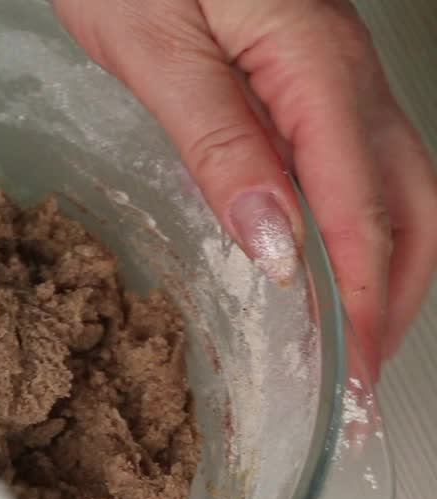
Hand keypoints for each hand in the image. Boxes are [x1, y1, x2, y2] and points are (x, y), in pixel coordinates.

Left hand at [54, 0, 436, 378]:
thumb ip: (219, 142)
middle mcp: (344, 67)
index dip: (360, 302)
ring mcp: (336, 65)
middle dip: (394, 297)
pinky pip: (359, 157)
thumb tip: (274, 240)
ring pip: (396, 180)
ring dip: (388, 266)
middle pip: (407, 200)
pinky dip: (362, 222)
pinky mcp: (310, 68)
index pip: (359, 207)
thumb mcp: (158, 50)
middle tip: (363, 381)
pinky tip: (332, 259)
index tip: (351, 375)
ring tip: (358, 339)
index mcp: (313, 64)